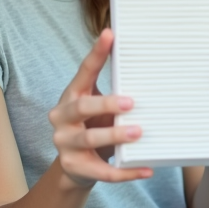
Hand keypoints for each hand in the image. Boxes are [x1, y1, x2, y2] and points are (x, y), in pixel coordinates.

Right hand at [49, 28, 152, 187]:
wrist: (77, 165)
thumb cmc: (93, 125)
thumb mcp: (97, 105)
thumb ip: (112, 88)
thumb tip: (141, 62)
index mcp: (71, 95)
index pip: (83, 72)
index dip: (96, 54)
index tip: (109, 35)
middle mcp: (62, 117)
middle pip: (81, 108)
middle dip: (105, 104)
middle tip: (131, 102)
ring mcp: (66, 143)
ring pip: (89, 139)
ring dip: (114, 136)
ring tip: (138, 132)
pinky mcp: (76, 166)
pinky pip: (103, 171)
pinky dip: (126, 172)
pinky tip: (146, 170)